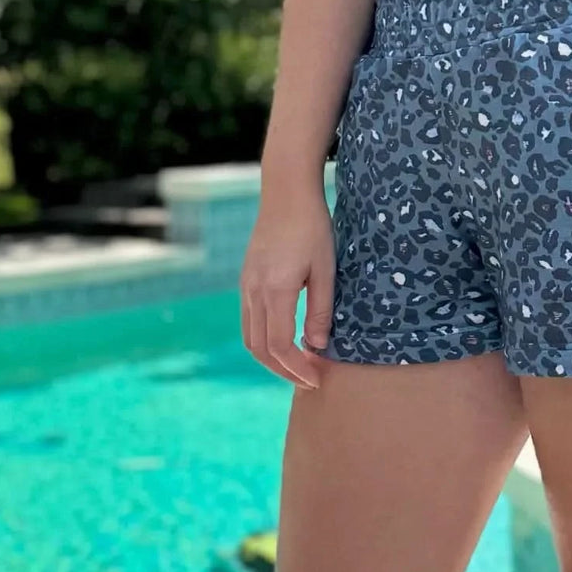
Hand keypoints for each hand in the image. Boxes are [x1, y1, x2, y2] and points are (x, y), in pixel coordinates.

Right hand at [240, 184, 334, 389]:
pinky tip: (286, 337)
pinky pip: (249, 320)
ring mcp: (246, 284)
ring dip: (271, 358)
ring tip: (298, 365)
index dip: (296, 368)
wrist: (286, 191)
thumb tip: (316, 346)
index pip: (279, 346)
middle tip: (309, 380)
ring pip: (250, 337)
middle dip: (283, 370)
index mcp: (275, 290)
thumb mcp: (325, 267)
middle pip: (260, 348)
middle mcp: (254, 291)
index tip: (316, 379)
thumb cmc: (312, 226)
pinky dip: (265, 338)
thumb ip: (321, 308)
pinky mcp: (247, 278)